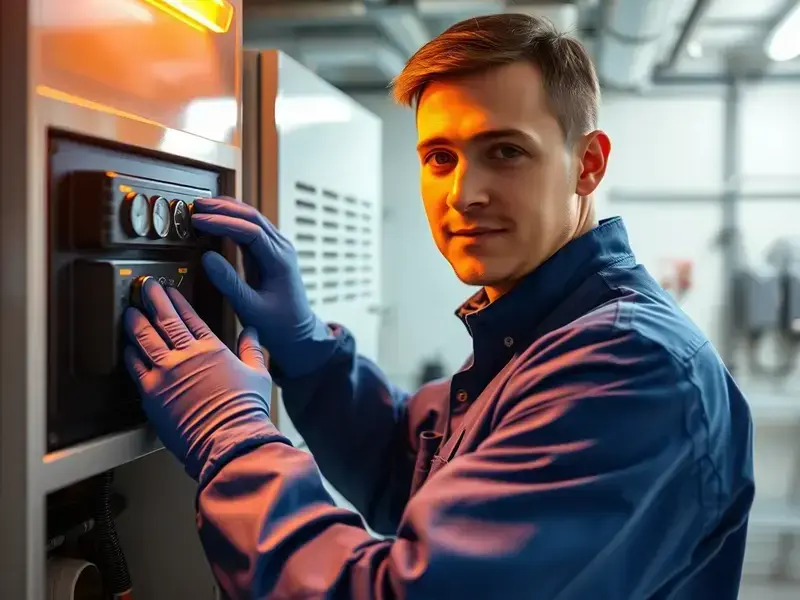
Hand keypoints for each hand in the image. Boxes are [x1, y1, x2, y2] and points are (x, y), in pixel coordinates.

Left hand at [123, 278, 276, 481]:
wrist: (229, 439)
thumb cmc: (245, 410)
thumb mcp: (258, 374)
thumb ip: (252, 349)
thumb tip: (252, 331)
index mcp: (212, 349)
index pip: (192, 318)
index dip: (179, 302)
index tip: (171, 290)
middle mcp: (187, 356)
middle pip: (166, 321)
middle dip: (154, 300)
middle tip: (146, 287)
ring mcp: (166, 373)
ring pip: (146, 340)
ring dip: (137, 323)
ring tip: (130, 312)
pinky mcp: (152, 393)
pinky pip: (135, 368)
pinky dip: (130, 355)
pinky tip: (127, 348)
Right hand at [191, 197, 334, 377]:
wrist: (298, 332)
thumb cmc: (277, 324)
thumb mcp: (250, 307)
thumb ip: (228, 282)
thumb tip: (207, 257)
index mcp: (279, 261)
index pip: (250, 231)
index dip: (222, 222)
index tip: (199, 220)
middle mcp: (282, 249)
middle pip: (253, 217)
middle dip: (224, 208)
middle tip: (198, 204)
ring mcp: (279, 248)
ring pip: (254, 219)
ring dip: (229, 210)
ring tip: (204, 206)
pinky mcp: (272, 252)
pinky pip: (253, 229)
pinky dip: (234, 220)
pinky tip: (218, 218)